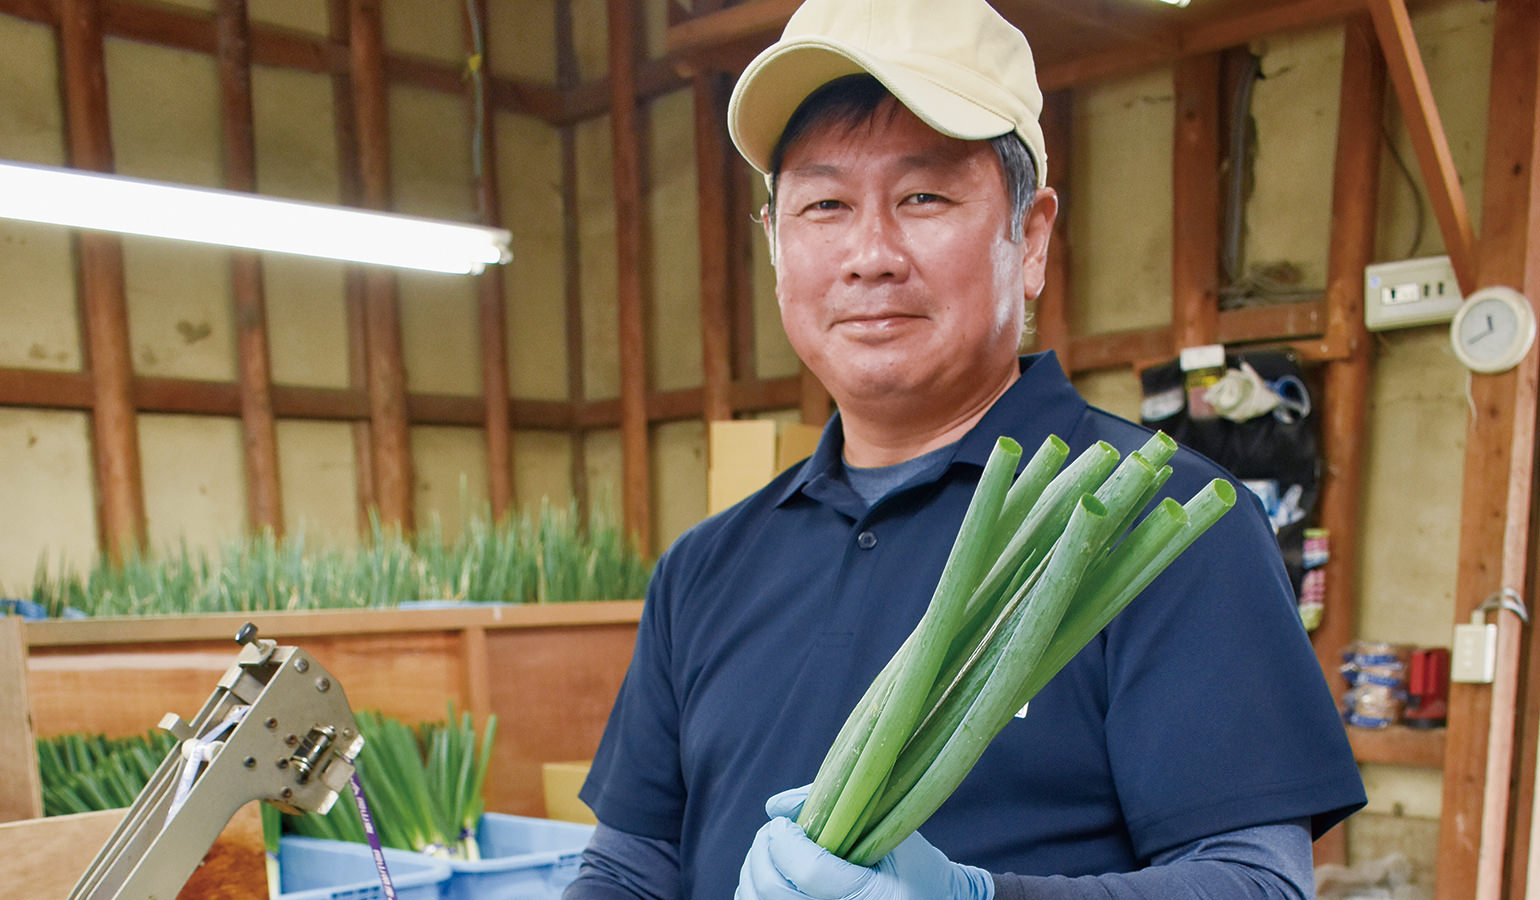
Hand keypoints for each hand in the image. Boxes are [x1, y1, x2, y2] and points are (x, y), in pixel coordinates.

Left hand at [734, 788, 992, 899]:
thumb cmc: (917, 867)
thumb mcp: (894, 828)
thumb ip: (838, 805)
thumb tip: (775, 806)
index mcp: (876, 896)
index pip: (809, 870)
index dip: (784, 840)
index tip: (783, 823)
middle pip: (776, 892)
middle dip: (762, 853)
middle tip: (771, 834)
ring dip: (752, 875)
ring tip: (768, 855)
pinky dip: (754, 895)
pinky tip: (768, 879)